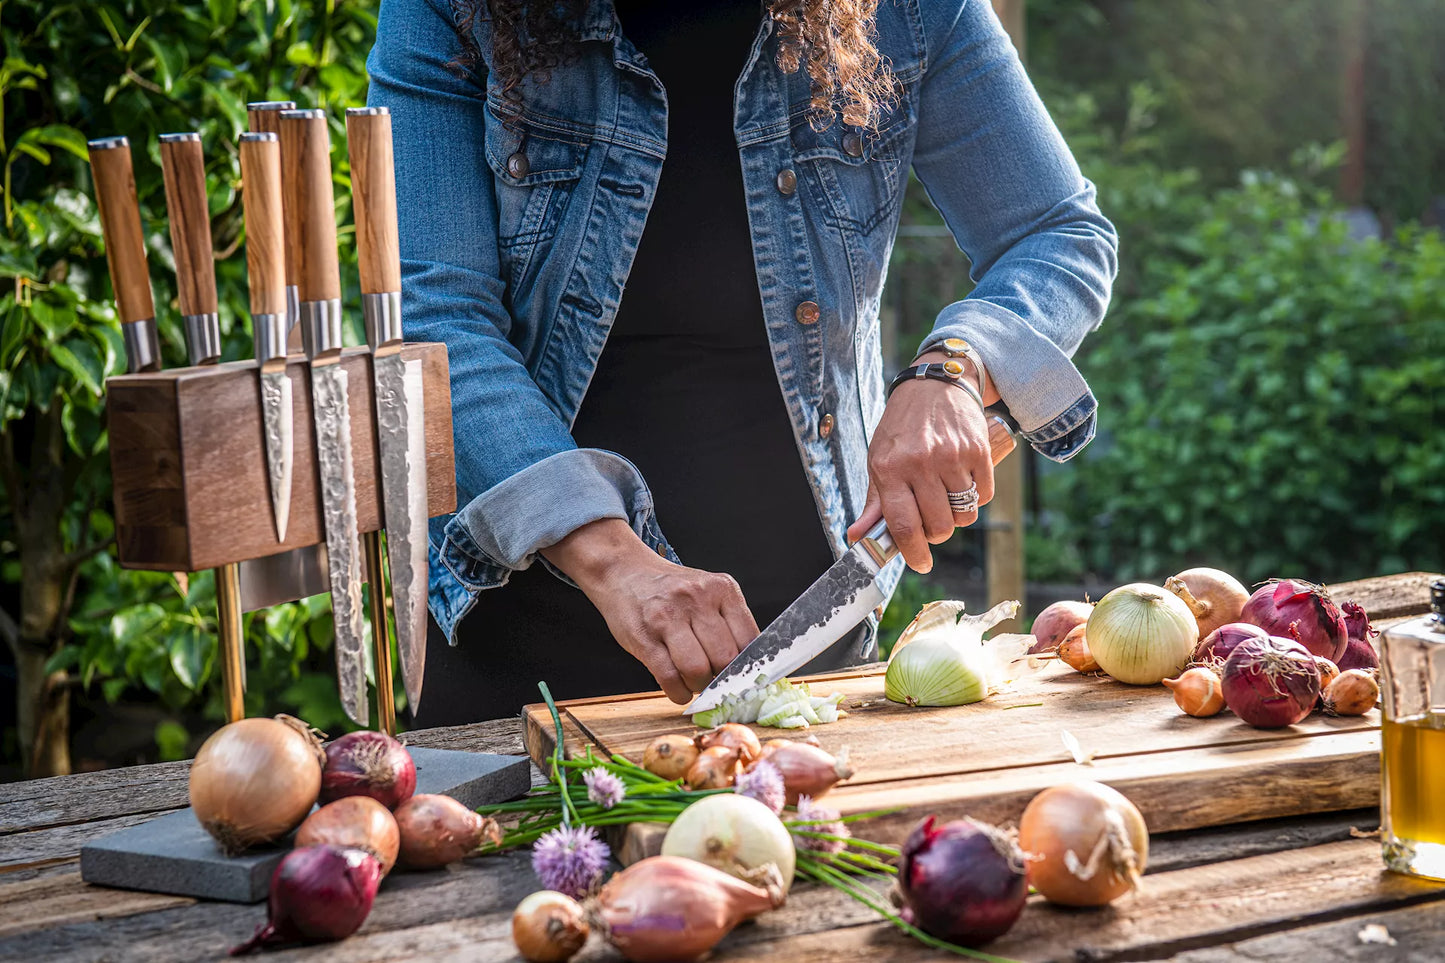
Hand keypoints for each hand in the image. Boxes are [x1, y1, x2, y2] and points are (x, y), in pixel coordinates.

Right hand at [541, 519, 759, 703]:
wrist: (625, 573)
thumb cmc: (671, 590)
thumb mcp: (707, 592)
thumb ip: (729, 622)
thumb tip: (748, 668)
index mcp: (722, 589)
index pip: (750, 639)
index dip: (749, 667)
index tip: (744, 679)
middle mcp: (697, 599)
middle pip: (725, 657)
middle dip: (723, 680)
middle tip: (716, 682)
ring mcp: (668, 617)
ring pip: (697, 669)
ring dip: (699, 687)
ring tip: (695, 684)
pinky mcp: (644, 637)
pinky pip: (669, 677)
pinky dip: (678, 693)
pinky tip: (678, 689)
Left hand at [845, 351, 997, 572]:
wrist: (935, 383)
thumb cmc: (902, 427)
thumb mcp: (879, 460)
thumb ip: (873, 504)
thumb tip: (858, 539)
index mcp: (889, 468)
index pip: (903, 526)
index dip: (914, 554)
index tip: (920, 563)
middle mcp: (920, 463)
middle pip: (939, 527)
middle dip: (936, 532)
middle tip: (931, 518)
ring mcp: (952, 457)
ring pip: (964, 516)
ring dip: (957, 515)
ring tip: (946, 496)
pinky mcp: (979, 451)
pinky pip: (984, 496)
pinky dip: (976, 497)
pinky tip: (962, 480)